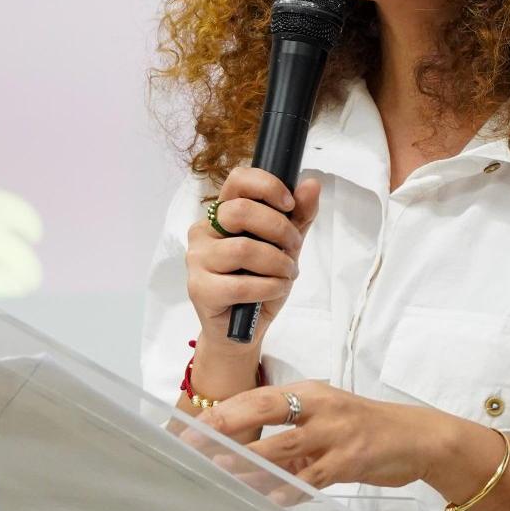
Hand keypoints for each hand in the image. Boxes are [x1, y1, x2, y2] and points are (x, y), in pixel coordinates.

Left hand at [182, 382, 453, 504]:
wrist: (417, 437)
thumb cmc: (364, 427)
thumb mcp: (326, 415)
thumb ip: (289, 428)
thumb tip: (242, 447)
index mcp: (309, 392)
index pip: (257, 396)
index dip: (223, 411)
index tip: (192, 426)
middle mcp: (319, 407)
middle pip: (264, 410)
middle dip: (226, 426)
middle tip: (195, 444)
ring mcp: (335, 433)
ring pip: (284, 446)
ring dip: (250, 461)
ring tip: (223, 470)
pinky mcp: (350, 460)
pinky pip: (312, 477)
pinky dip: (289, 489)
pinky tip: (270, 497)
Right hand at [186, 166, 321, 349]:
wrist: (241, 330)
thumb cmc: (259, 283)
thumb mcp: (285, 247)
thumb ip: (298, 216)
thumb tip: (311, 184)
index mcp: (222, 214)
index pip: (237, 180)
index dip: (267, 186)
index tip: (289, 204)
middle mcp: (204, 232)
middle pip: (239, 212)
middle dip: (278, 229)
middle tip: (293, 248)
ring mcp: (197, 260)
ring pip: (243, 250)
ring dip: (277, 264)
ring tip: (286, 275)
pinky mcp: (199, 288)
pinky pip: (240, 285)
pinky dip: (268, 287)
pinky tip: (275, 290)